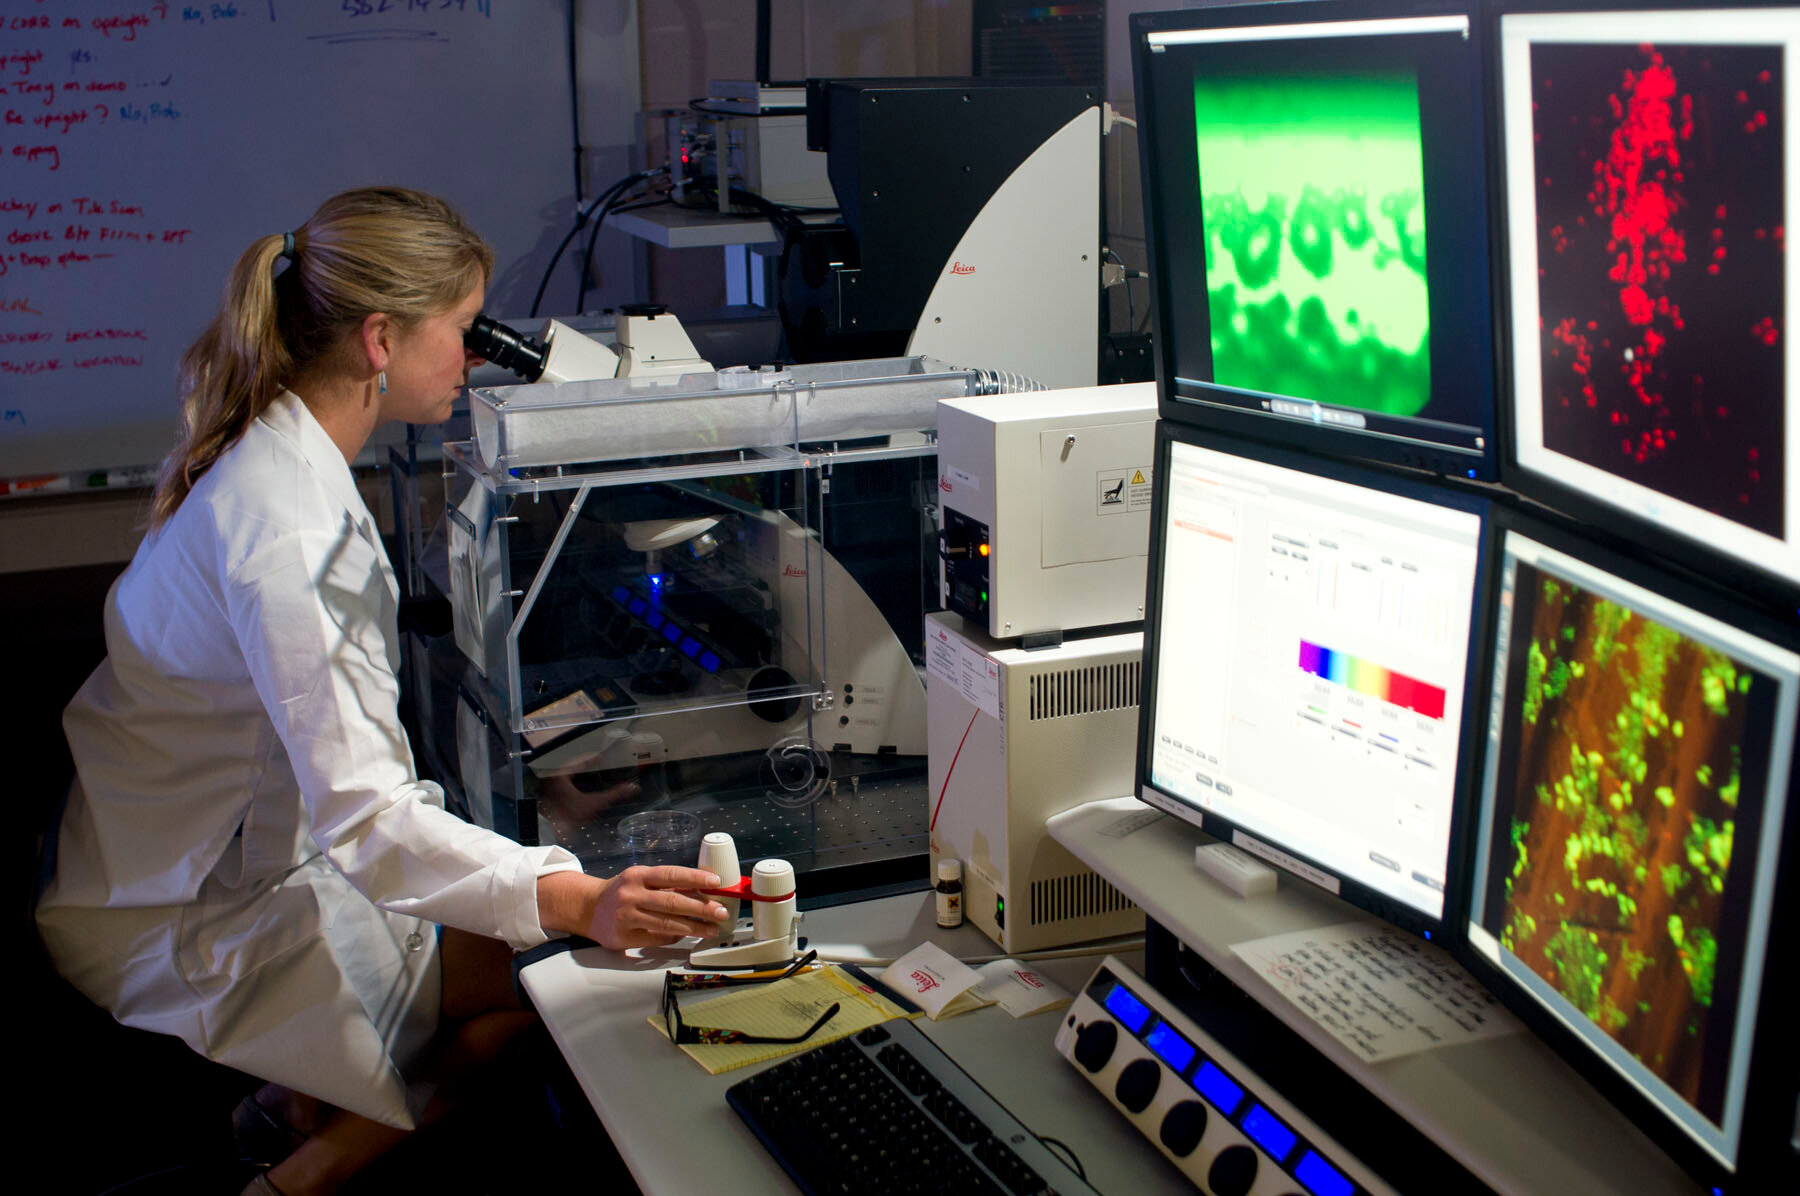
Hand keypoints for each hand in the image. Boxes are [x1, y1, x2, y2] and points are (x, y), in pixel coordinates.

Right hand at [583, 865, 729, 949]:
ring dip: (693, 927)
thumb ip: (665, 885)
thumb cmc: (620, 892)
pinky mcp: (624, 936)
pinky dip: (674, 937)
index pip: (671, 874)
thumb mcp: (640, 880)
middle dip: (701, 908)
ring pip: (667, 923)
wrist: (587, 908)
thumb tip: (701, 890)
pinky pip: (656, 938)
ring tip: (711, 929)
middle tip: (720, 912)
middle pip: (673, 902)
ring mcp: (627, 917)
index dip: (696, 877)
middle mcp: (631, 895)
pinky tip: (687, 935)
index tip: (716, 881)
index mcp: (638, 875)